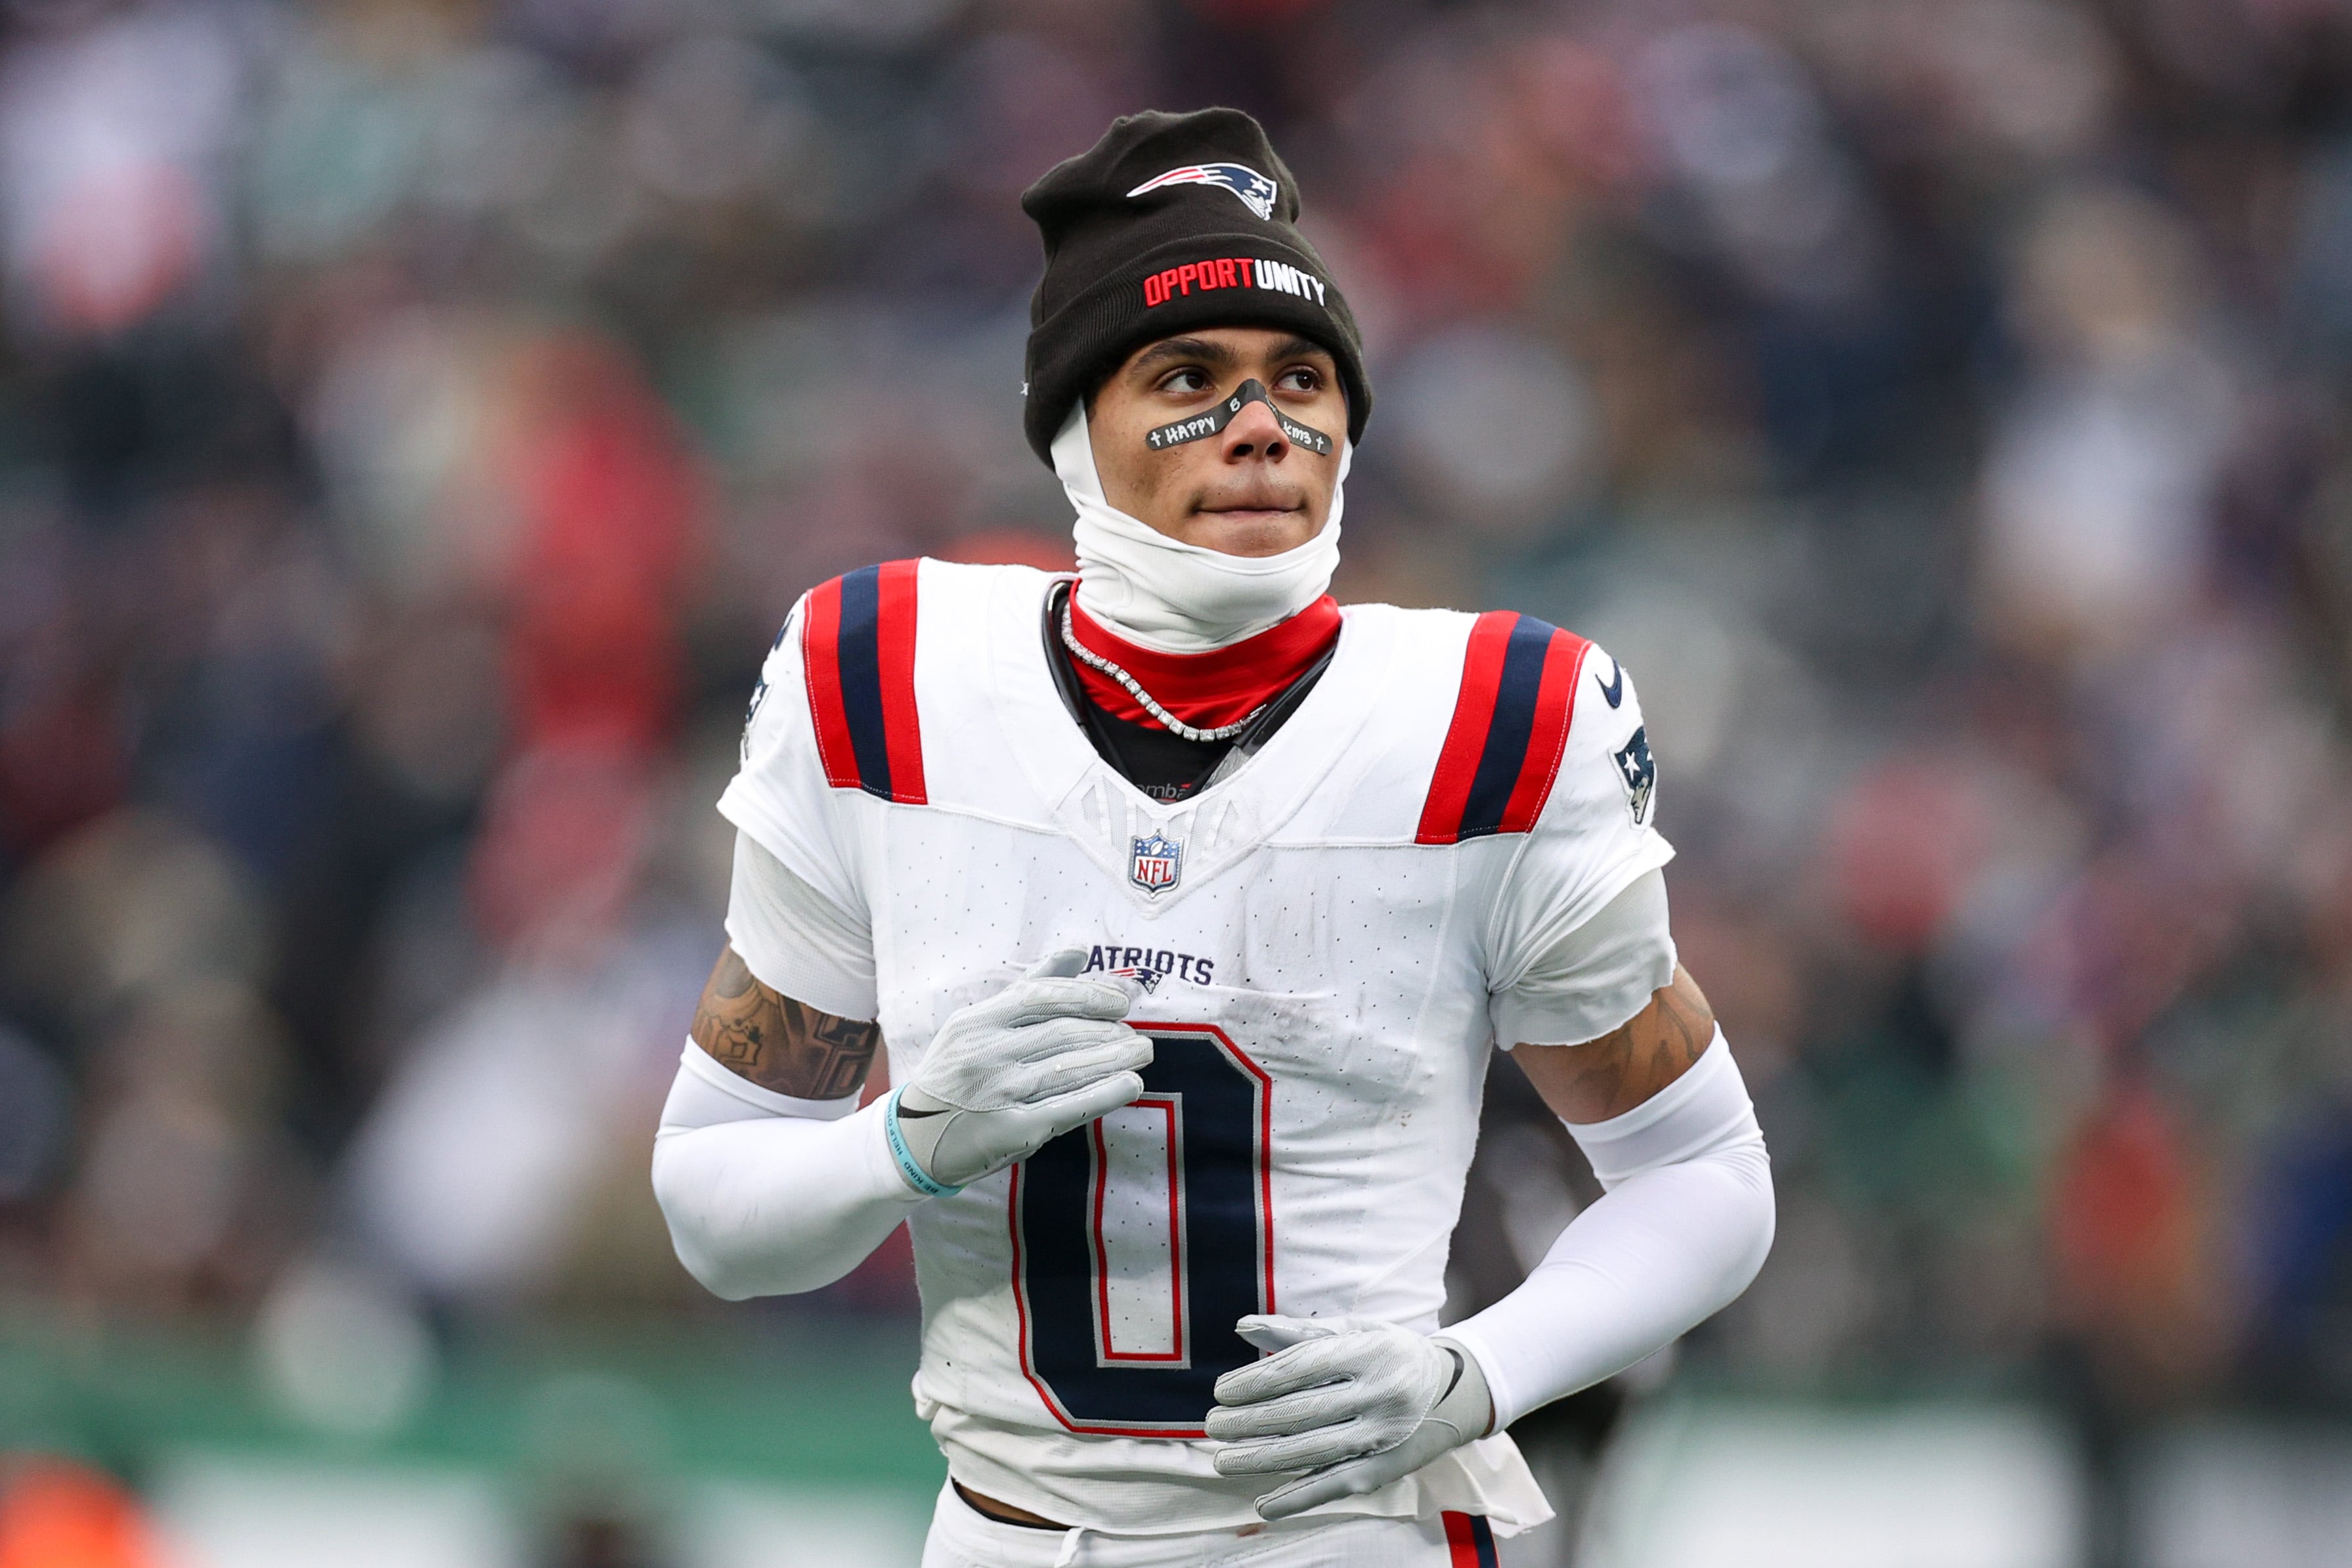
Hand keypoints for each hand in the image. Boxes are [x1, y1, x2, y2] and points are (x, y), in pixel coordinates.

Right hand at [886, 949, 1150, 1192]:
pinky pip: (1067, 1108)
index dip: (1089, 995)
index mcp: (976, 1021)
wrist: (912, 1140)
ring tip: (1142, 1054)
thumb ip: (1032, 986)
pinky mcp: (1011, 1131)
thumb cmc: (957, 1072)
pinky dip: (1104, 1094)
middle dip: (1108, 1032)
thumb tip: (1079, 949)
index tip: (1121, 1003)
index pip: (1043, 996)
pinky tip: (1131, 1085)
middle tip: (1135, 1036)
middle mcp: (985, 1053)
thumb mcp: (979, 1024)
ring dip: (1115, 1059)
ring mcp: (997, 1093)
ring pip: (1070, 1068)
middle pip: (1062, 1033)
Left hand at [1207, 1315, 1493, 1520]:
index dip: (1256, 1381)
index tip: (1221, 1391)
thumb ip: (1296, 1332)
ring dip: (1261, 1460)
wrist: (1453, 1390)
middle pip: (1302, 1412)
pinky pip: (1335, 1486)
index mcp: (1370, 1351)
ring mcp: (1383, 1435)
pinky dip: (1297, 1499)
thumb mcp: (1352, 1330)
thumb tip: (1241, 1326)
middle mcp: (1380, 1394)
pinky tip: (1263, 1505)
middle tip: (1212, 1424)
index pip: (1301, 1368)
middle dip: (1249, 1422)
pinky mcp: (1383, 1468)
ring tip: (1222, 1460)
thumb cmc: (1388, 1353)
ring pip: (1312, 1451)